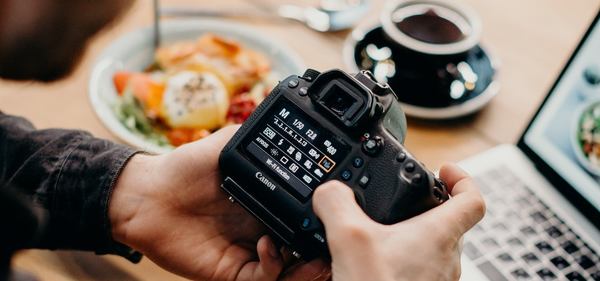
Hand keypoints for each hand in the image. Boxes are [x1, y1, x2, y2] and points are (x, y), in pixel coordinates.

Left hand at [109, 126, 329, 280]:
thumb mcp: (226, 144)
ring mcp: (251, 252)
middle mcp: (264, 229)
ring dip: (309, 267)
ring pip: (292, 271)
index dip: (324, 217)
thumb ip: (255, 132)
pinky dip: (274, 267)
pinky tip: (271, 246)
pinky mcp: (234, 271)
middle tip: (338, 239)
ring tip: (317, 256)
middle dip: (325, 248)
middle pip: (306, 247)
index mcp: (268, 202)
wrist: (147, 195)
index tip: (339, 210)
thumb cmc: (183, 168)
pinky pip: (264, 278)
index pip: (306, 215)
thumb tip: (282, 109)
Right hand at [313, 163, 484, 280]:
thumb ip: (336, 203)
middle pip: (452, 223)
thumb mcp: (348, 238)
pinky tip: (374, 265)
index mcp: (439, 235)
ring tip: (383, 233)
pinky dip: (403, 261)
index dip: (462, 177)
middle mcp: (446, 259)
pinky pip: (420, 271)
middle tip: (405, 200)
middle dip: (428, 207)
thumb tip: (329, 191)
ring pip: (436, 249)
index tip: (444, 169)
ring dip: (414, 236)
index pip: (472, 199)